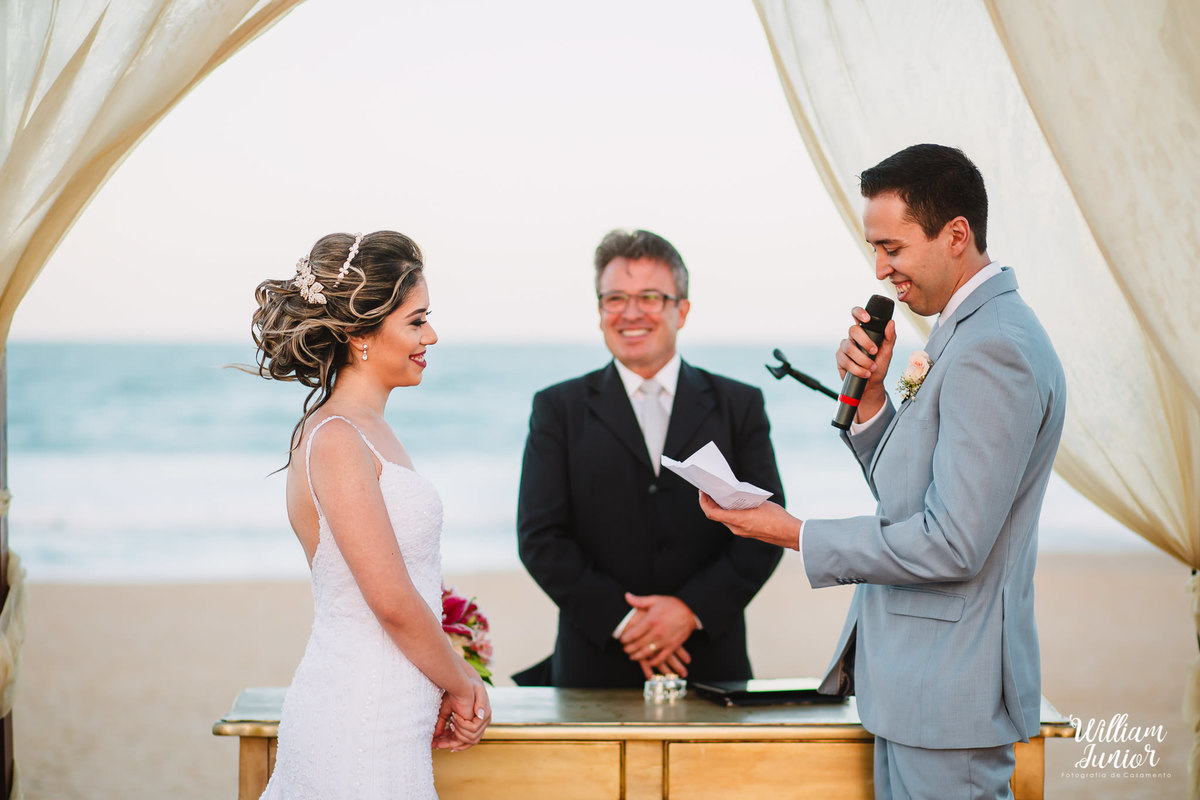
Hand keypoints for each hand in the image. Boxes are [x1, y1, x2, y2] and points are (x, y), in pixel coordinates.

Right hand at [432, 676, 490, 750]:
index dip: (449, 744)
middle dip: (450, 744)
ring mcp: (480, 723)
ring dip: (458, 732)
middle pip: (464, 743)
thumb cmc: (454, 695)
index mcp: (467, 725)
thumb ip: (441, 724)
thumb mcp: (445, 712)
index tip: (437, 746)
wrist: (463, 684)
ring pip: (470, 739)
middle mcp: (475, 726)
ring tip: (450, 721)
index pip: (460, 740)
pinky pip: (472, 730)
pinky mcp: (482, 718)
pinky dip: (462, 725)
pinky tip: (455, 717)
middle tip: (438, 744)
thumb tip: (434, 737)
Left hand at [620, 594, 696, 672]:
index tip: (621, 640)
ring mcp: (664, 640)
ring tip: (632, 656)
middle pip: (637, 645)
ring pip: (647, 653)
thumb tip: (626, 596)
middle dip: (628, 649)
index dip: (624, 639)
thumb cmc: (673, 605)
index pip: (632, 634)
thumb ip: (639, 601)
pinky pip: (661, 658)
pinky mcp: (672, 646)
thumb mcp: (655, 600)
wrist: (692, 611)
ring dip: (637, 656)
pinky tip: (648, 662)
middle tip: (624, 649)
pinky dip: (653, 662)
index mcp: (650, 621)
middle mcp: (656, 632)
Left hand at [698, 494, 800, 549]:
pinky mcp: (747, 533)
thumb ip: (745, 500)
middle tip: (710, 491)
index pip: (712, 513)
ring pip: (724, 519)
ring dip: (720, 508)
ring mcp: (742, 532)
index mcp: (738, 520)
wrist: (790, 534)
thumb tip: (736, 495)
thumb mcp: (760, 503)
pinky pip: (733, 522)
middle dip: (711, 503)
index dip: (704, 502)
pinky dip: (729, 513)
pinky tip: (734, 504)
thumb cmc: (777, 518)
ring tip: (721, 495)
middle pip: (717, 515)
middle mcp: (737, 528)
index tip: (702, 492)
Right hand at [836, 307, 896, 422]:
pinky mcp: (840, 360)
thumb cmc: (879, 366)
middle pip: (852, 330)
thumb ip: (890, 337)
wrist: (871, 385)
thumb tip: (891, 323)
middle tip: (874, 351)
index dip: (859, 312)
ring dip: (862, 359)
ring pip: (848, 347)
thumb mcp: (888, 352)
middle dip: (865, 341)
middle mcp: (852, 338)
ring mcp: (844, 348)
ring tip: (872, 367)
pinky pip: (845, 361)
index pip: (857, 315)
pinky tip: (864, 373)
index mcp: (864, 332)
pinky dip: (856, 369)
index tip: (867, 319)